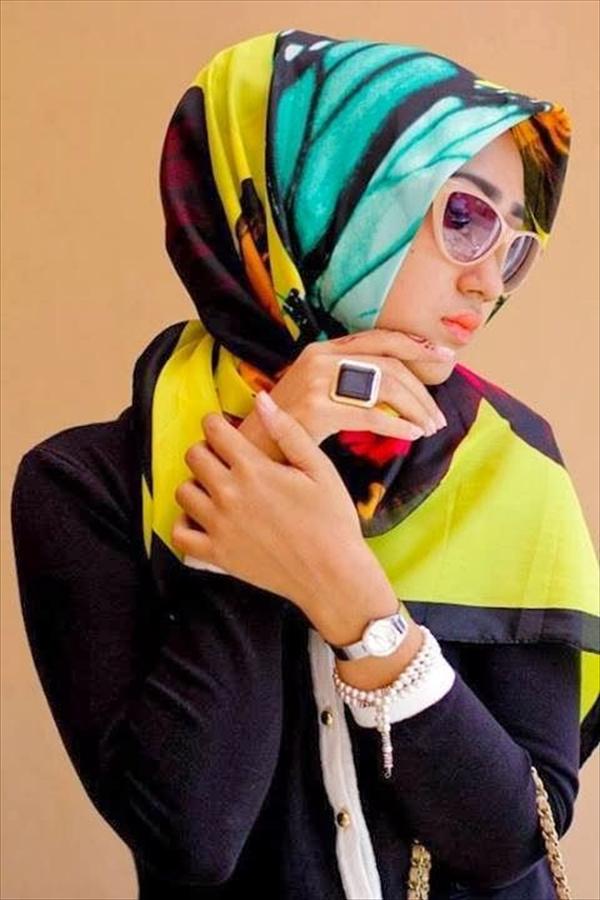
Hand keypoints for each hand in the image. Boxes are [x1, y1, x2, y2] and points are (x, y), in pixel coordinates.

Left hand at [172, 393, 379, 620]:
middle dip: (207, 450)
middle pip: (194, 456)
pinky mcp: (217, 554)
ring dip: (196, 484)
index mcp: (254, 469)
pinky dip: (185, 523)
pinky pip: (180, 534)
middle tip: (224, 459)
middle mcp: (230, 494)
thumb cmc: (332, 521)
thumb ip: (287, 431)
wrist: (332, 574)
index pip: (214, 430)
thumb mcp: (319, 468)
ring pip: (183, 491)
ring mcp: (219, 526)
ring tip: (216, 489)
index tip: (225, 429)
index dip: (217, 423)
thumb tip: (262, 399)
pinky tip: (203, 519)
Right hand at [237, 328, 454, 462]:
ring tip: (430, 428)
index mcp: (323, 349)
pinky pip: (370, 414)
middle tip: (439, 415)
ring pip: (385, 387)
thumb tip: (396, 387)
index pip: (380, 338)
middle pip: (388, 364)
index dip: (416, 345)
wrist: (251, 447)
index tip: (445, 357)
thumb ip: (349, 381)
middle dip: (422, 389)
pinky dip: (397, 425)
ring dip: (415, 409)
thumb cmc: (289, 426)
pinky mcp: (316, 408)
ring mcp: (317, 381)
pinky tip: (411, 436)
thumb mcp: (317, 391)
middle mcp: (320, 358)